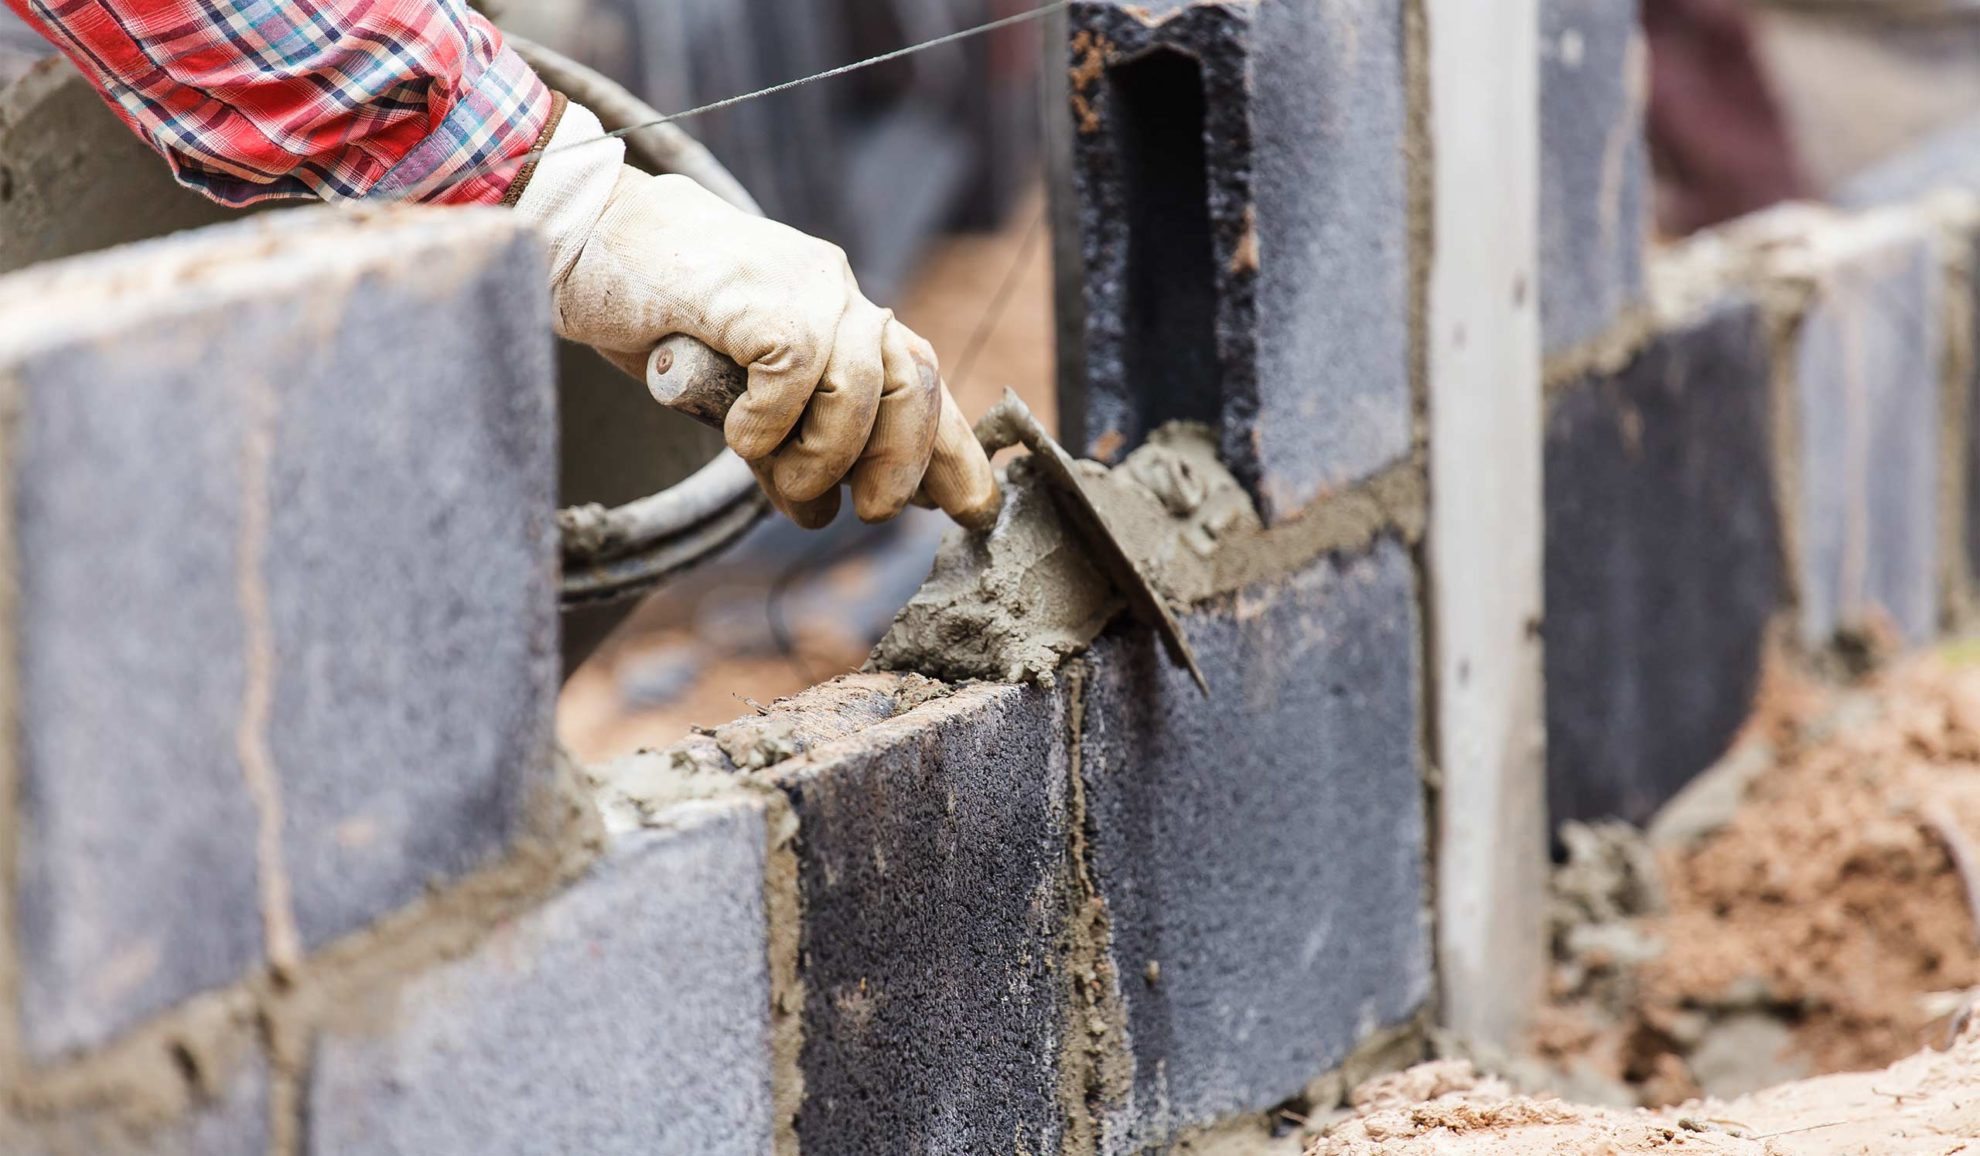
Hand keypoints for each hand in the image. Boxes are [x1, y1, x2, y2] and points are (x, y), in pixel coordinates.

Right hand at [509, 103, 997, 529]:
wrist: (584, 235)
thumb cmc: (656, 311)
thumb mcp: (736, 394)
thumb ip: (786, 442)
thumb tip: (820, 511)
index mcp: (840, 313)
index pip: (920, 380)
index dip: (950, 448)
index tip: (969, 508)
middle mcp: (835, 291)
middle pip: (911, 380)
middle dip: (902, 461)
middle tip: (871, 511)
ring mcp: (799, 284)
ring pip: (859, 385)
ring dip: (828, 454)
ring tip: (789, 482)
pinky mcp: (752, 290)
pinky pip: (793, 371)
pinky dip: (772, 422)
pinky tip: (738, 433)